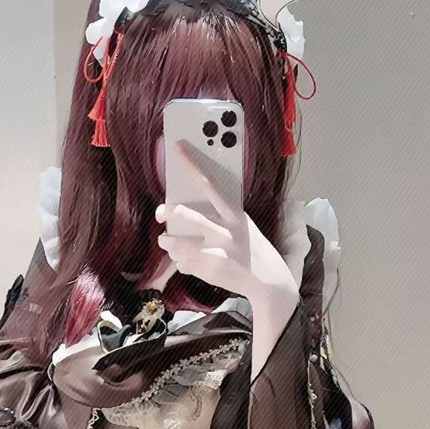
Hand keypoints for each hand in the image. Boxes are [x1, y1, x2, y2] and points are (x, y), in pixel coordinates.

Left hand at [155, 141, 299, 314]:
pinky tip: (190, 263)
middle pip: (187, 214)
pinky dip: (182, 263)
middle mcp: (226, 231)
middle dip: (168, 212)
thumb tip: (184, 212)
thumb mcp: (243, 226)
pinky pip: (183, 263)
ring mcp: (218, 252)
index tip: (177, 147)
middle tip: (161, 214)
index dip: (192, 165)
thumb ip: (220, 216)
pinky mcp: (211, 270)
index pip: (210, 184)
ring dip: (168, 243)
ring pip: (178, 243)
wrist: (268, 281)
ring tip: (168, 242)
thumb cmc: (251, 249)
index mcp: (235, 214)